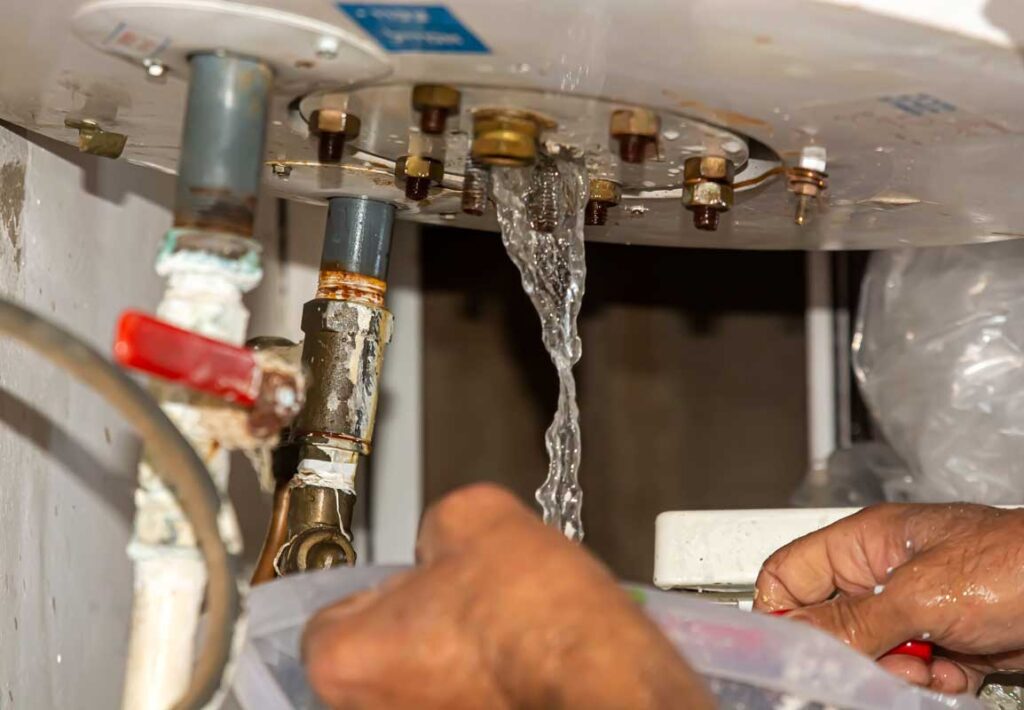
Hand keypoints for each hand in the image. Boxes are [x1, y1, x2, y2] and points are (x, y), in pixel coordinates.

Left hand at [303, 484, 712, 708]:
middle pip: (379, 661)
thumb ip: (438, 523)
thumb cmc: (540, 621)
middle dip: (420, 631)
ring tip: (501, 639)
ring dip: (453, 666)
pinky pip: (464, 707)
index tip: (418, 582)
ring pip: (423, 692)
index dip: (387, 590)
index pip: (332, 618)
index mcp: (345, 660)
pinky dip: (485, 692)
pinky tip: (519, 670)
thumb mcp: (476, 515)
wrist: (610, 683)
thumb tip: (444, 536)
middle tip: (467, 606)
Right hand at [754, 503, 1023, 692]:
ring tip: (928, 665)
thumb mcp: (919, 594)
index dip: (782, 612)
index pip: (790, 573)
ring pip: (871, 655)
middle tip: (877, 661)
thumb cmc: (1016, 562)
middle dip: (852, 650)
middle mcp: (884, 574)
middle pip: (830, 623)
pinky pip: (912, 673)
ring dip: (896, 671)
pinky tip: (955, 671)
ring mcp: (917, 609)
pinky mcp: (948, 641)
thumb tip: (793, 635)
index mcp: (865, 542)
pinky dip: (930, 682)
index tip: (791, 651)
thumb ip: (850, 620)